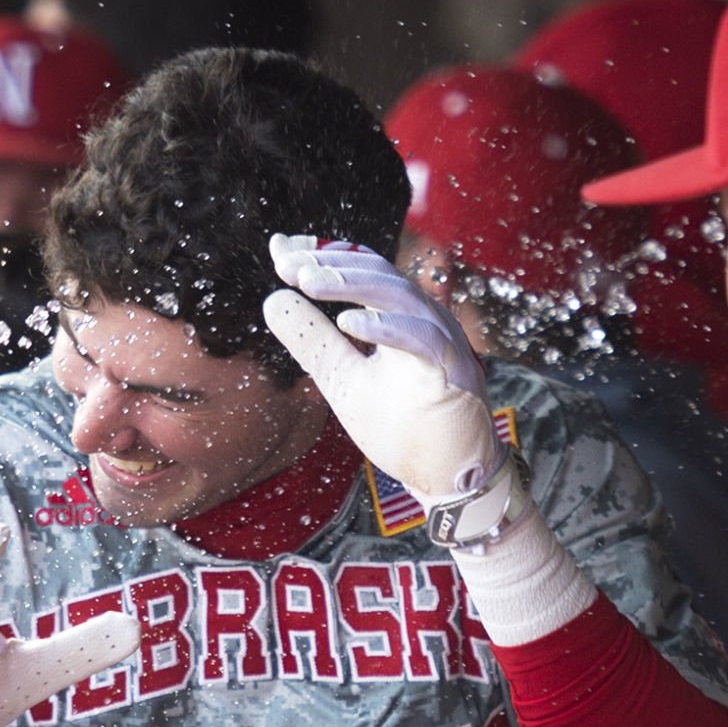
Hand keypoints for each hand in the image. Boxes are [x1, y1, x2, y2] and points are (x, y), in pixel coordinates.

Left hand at [264, 234, 593, 642]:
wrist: (445, 475)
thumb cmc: (401, 426)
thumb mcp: (341, 379)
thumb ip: (312, 340)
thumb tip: (273, 299)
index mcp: (396, 315)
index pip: (359, 268)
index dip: (321, 254)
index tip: (280, 251)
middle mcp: (420, 318)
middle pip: (377, 270)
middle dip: (330, 264)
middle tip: (287, 265)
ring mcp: (441, 340)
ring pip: (399, 294)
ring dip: (351, 285)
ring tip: (308, 283)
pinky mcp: (454, 370)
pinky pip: (422, 339)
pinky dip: (387, 328)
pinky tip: (349, 324)